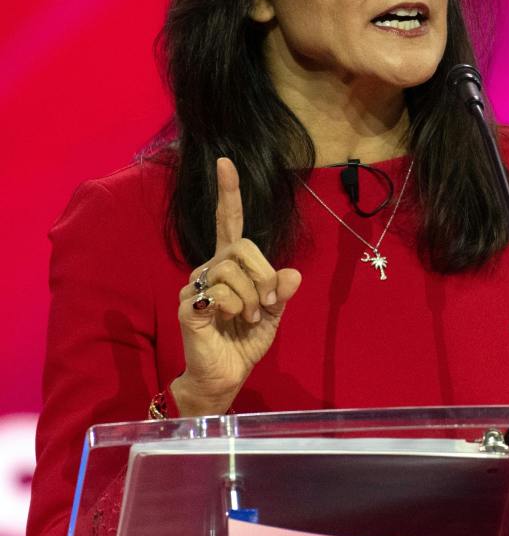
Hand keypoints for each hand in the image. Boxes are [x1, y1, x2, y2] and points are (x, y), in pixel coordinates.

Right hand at [171, 157, 302, 416]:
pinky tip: (233, 321)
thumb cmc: (244, 340)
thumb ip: (281, 291)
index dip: (227, 193)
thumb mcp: (274, 314)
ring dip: (253, 296)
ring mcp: (195, 285)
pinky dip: (237, 307)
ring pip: (231, 269)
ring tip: (251, 317)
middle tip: (271, 303)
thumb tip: (292, 273)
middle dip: (265, 274)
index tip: (224, 162)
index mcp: (230, 265)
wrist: (225, 373)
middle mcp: (209, 268)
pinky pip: (219, 293)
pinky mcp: (190, 305)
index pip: (227, 222)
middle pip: (242, 247)